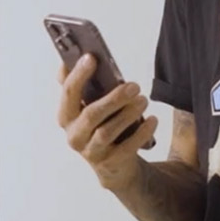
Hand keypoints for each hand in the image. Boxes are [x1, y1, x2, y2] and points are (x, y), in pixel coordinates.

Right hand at [57, 55, 157, 189]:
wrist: (114, 165)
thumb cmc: (102, 126)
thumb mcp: (90, 105)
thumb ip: (83, 83)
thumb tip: (83, 55)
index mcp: (66, 116)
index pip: (68, 92)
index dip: (78, 74)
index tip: (92, 57)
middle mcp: (75, 135)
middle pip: (91, 114)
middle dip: (113, 98)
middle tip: (134, 85)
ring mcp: (92, 152)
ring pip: (108, 131)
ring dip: (128, 114)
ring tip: (143, 100)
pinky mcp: (111, 163)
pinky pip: (127, 147)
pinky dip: (142, 132)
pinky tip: (152, 120)